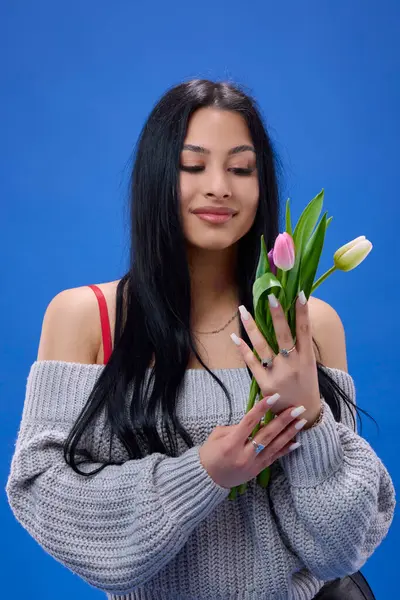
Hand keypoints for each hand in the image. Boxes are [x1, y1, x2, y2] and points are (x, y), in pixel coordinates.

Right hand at [199, 397, 307, 488]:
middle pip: (267, 434)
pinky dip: (285, 450)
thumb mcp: (217, 435)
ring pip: (274, 446)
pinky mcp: (258, 470)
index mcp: (231, 443)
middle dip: (283, 420)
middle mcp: (244, 454)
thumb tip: (253, 421)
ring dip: (289, 433)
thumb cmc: (210, 453)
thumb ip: (235, 427)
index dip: (262, 408)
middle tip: (297, 409)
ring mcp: (253, 464)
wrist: (207, 479)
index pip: (250, 422)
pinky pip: (274, 458)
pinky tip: (296, 442)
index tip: (274, 397)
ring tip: (301, 422)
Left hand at [233, 292, 321, 428]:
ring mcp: (278, 374)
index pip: (305, 330)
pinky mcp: (265, 384)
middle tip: (270, 297)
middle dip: (277, 315)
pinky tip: (235, 337)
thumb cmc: (306, 385)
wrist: (304, 415)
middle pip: (284, 335)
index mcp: (307, 357)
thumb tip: (292, 319)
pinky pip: (251, 363)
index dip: (303, 312)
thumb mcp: (309, 365)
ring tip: (243, 310)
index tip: (299, 294)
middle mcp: (293, 364)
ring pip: (263, 346)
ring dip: (252, 327)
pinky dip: (243, 349)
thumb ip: (300, 346)